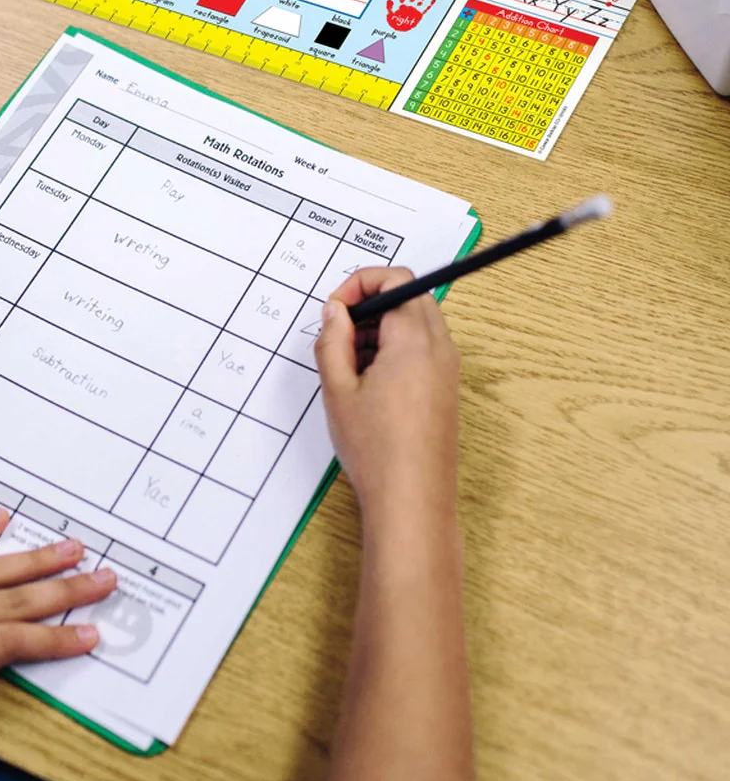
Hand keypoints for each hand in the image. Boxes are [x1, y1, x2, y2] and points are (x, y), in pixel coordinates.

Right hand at [314, 268, 460, 537]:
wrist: (411, 502)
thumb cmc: (376, 449)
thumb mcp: (338, 388)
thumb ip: (333, 339)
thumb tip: (335, 310)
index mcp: (414, 339)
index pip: (395, 278)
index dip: (359, 283)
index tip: (335, 309)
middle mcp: (440, 347)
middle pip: (408, 295)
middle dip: (370, 304)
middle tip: (340, 334)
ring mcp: (448, 368)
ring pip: (415, 321)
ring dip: (382, 327)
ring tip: (351, 364)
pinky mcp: (447, 388)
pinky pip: (423, 347)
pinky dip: (395, 348)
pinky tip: (370, 383)